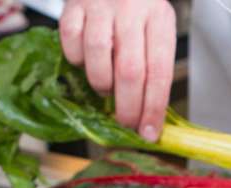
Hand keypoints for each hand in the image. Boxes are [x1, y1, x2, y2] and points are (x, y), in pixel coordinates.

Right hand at [59, 0, 176, 141]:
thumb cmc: (137, 6)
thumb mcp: (156, 29)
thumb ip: (154, 66)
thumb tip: (150, 116)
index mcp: (159, 19)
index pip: (159, 72)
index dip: (153, 108)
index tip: (149, 132)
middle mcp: (131, 11)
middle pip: (130, 71)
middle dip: (128, 107)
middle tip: (126, 123)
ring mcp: (100, 7)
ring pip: (98, 58)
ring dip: (101, 84)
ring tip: (106, 87)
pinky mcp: (73, 5)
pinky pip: (71, 42)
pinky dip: (77, 60)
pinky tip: (86, 61)